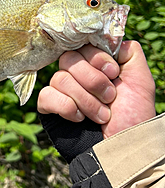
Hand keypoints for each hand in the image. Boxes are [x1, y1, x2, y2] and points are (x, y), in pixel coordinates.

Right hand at [37, 41, 155, 137]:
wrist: (120, 151)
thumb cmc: (133, 119)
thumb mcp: (141, 82)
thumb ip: (130, 53)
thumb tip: (110, 36)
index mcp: (96, 66)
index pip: (83, 45)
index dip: (96, 57)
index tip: (113, 73)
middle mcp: (77, 76)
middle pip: (69, 59)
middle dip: (93, 80)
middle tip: (110, 97)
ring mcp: (61, 92)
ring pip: (60, 78)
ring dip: (85, 100)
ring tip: (101, 116)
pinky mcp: (49, 108)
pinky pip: (47, 96)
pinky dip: (66, 107)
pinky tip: (79, 119)